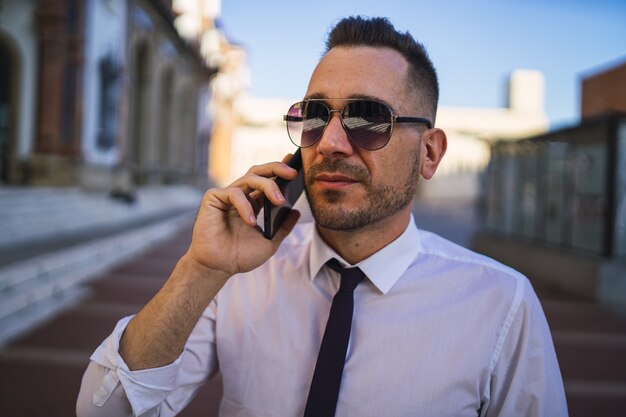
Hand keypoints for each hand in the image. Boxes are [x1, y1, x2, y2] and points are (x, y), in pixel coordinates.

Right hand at [185, 157, 300, 277]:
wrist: (218, 268)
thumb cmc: (239, 256)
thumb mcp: (269, 242)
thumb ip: (283, 227)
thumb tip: (297, 211)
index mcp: (252, 203)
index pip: (267, 181)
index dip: (280, 171)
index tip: (297, 167)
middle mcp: (240, 196)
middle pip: (258, 172)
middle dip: (276, 168)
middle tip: (293, 173)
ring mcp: (226, 195)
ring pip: (250, 178)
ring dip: (268, 186)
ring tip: (280, 201)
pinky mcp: (213, 198)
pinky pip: (234, 193)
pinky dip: (246, 206)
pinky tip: (251, 222)